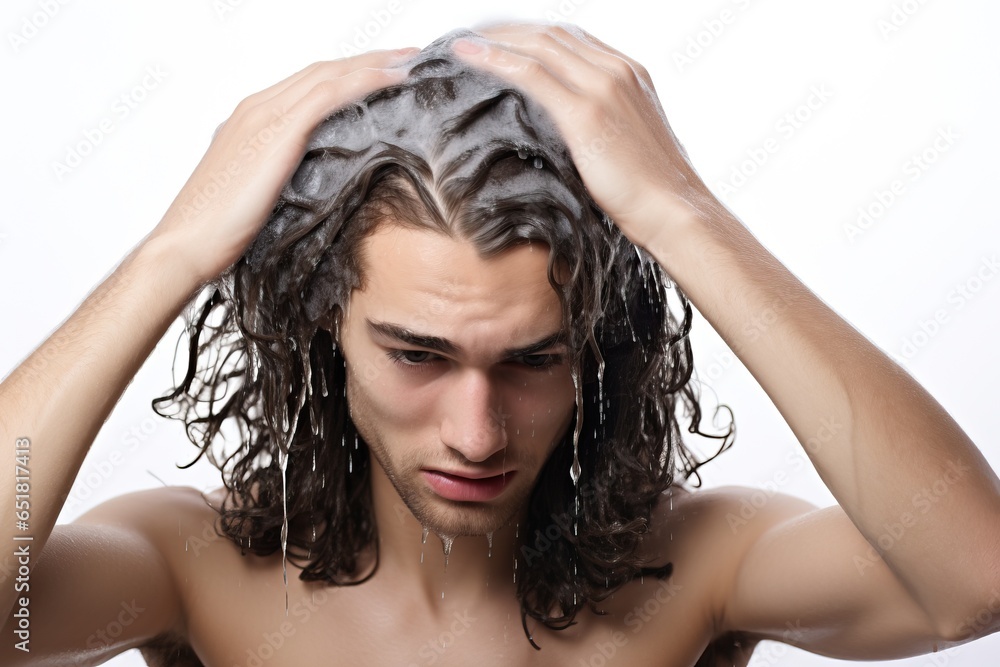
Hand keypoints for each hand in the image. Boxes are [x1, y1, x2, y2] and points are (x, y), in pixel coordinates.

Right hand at [147, 48, 418, 284]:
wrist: (185, 245)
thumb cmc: (217, 234)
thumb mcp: (259, 197)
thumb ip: (286, 181)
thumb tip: (321, 190)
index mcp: (251, 121)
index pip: (309, 86)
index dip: (348, 75)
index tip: (383, 75)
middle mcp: (257, 108)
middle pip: (323, 71)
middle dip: (366, 61)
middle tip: (407, 57)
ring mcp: (265, 116)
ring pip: (329, 74)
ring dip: (373, 63)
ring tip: (410, 61)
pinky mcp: (277, 132)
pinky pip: (329, 94)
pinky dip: (364, 81)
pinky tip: (393, 79)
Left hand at [451, 23, 723, 249]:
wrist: (674, 212)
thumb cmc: (650, 194)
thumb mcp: (625, 146)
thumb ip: (600, 128)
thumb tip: (567, 140)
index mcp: (628, 73)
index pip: (568, 39)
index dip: (527, 37)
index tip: (494, 44)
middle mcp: (617, 70)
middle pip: (549, 34)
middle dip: (504, 32)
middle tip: (467, 39)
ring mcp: (604, 86)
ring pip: (537, 45)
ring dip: (493, 40)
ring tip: (458, 45)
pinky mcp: (587, 112)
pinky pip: (531, 73)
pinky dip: (494, 59)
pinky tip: (466, 57)